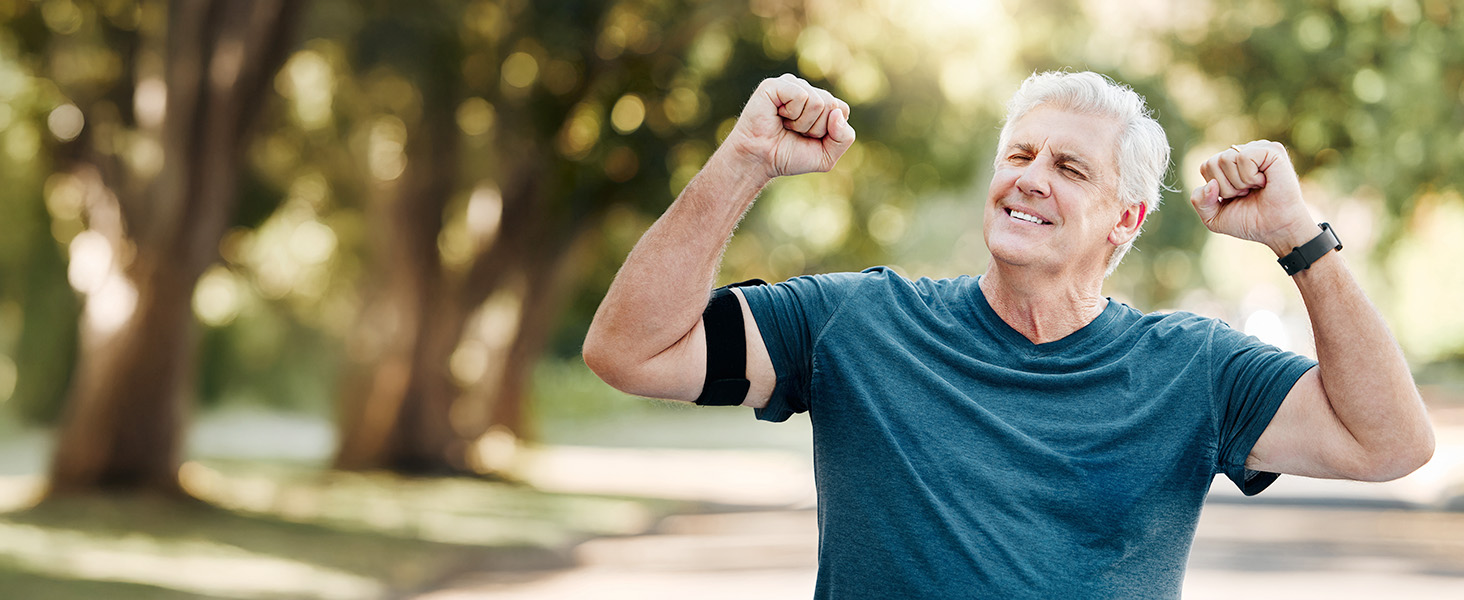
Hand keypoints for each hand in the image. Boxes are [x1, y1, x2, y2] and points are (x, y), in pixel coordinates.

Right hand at [723, 74, 855, 178]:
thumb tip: (837, 113)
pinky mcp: (776, 85)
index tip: (808, 138)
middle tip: (794, 132)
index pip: (842, 109)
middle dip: (816, 129)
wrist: (760, 161)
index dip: (828, 131)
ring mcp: (791, 85)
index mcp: (820, 102)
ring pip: (819, 102)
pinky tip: (778, 116)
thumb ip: (844, 138)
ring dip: (802, 123)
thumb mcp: (826, 156)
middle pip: (832, 105)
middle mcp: (806, 90)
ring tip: (785, 125)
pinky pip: (802, 96)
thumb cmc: (789, 156)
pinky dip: (792, 114)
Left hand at [1190, 140, 1316, 255]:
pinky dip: (1250, 176)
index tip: (1236, 197)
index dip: (1217, 188)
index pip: (1206, 166)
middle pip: (1213, 162)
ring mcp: (1258, 149)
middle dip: (1226, 187)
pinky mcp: (1271, 150)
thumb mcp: (1214, 216)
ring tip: (1256, 188)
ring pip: (1225, 159)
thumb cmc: (1249, 221)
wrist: (1276, 229)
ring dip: (1239, 183)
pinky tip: (1264, 181)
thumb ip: (1199, 201)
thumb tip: (1210, 184)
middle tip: (1247, 193)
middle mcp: (1243, 152)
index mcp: (1230, 164)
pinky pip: (1243, 157)